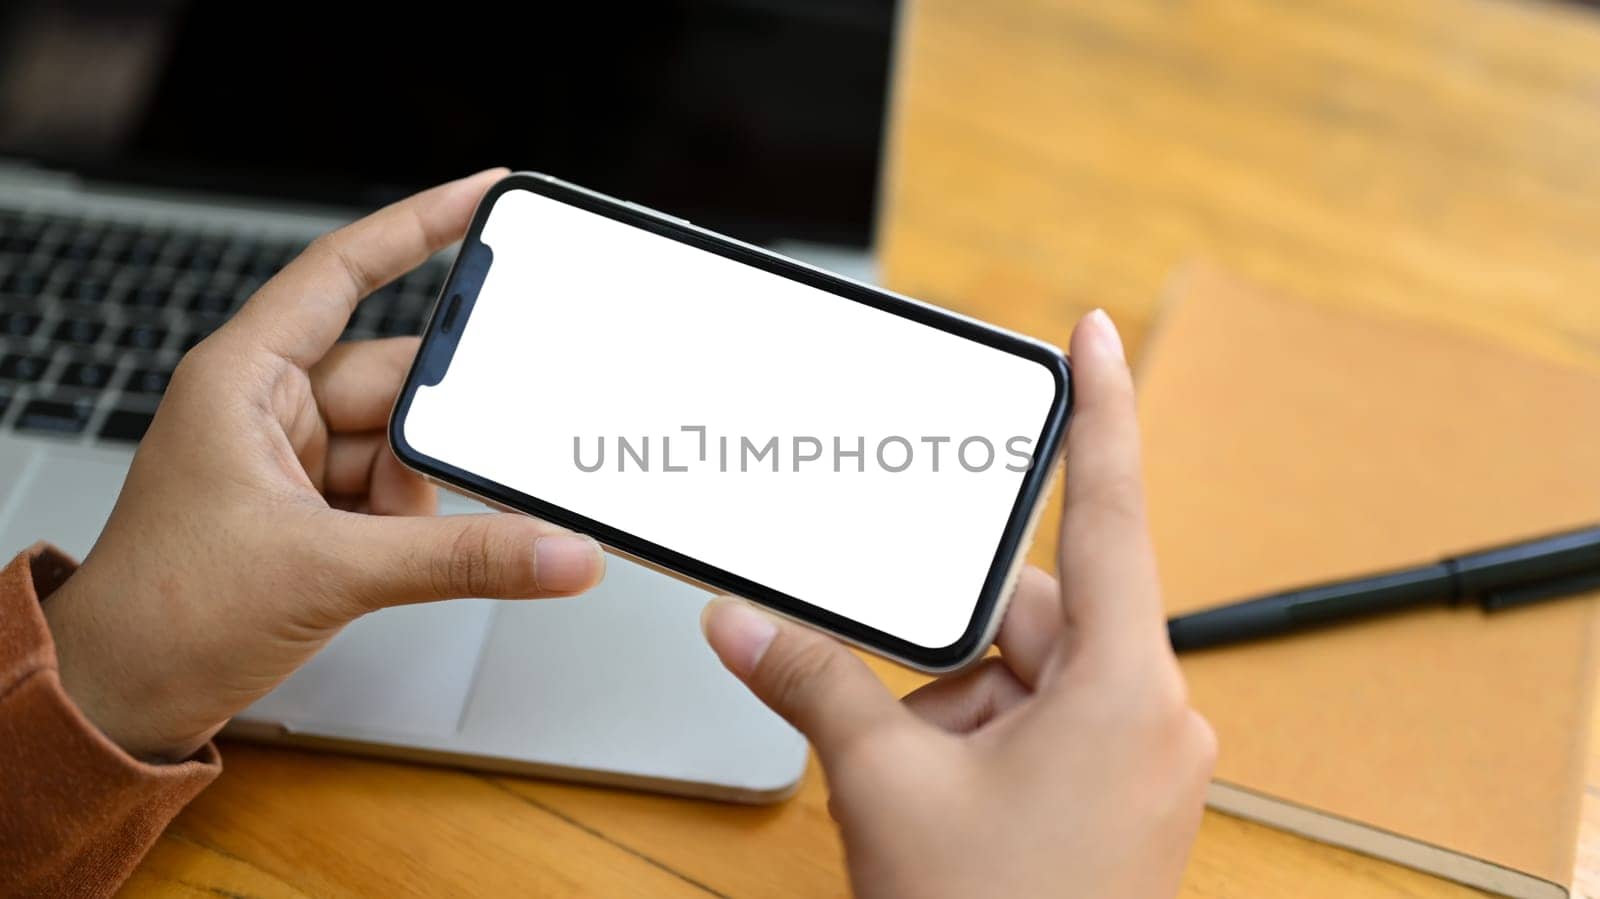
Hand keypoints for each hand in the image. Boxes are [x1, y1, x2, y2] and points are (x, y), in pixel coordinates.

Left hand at [43, 170, 604, 761]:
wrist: (125, 699)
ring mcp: (296, 460)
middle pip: (397, 378)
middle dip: (437, 429)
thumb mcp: (327, 572)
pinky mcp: (317, 511)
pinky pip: (398, 492)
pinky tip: (398, 557)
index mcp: (244, 377)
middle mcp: (270, 406)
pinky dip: (418, 522)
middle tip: (487, 451)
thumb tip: (558, 550)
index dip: (416, 225)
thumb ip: (459, 558)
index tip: (485, 195)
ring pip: (406, 444)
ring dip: (422, 496)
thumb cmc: (164, 613)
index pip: (341, 271)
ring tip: (389, 544)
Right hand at [702, 309, 1213, 898]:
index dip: (1104, 412)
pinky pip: (1040, 726)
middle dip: (949, 650)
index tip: (1101, 331)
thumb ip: (815, 685)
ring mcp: (1138, 763)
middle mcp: (1151, 716)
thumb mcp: (889, 788)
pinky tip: (930, 799)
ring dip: (953, 707)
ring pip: (1027, 677)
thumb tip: (740, 620)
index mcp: (1126, 690)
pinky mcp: (1116, 798)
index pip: (1114, 513)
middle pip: (1035, 616)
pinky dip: (976, 739)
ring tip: (908, 782)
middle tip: (894, 711)